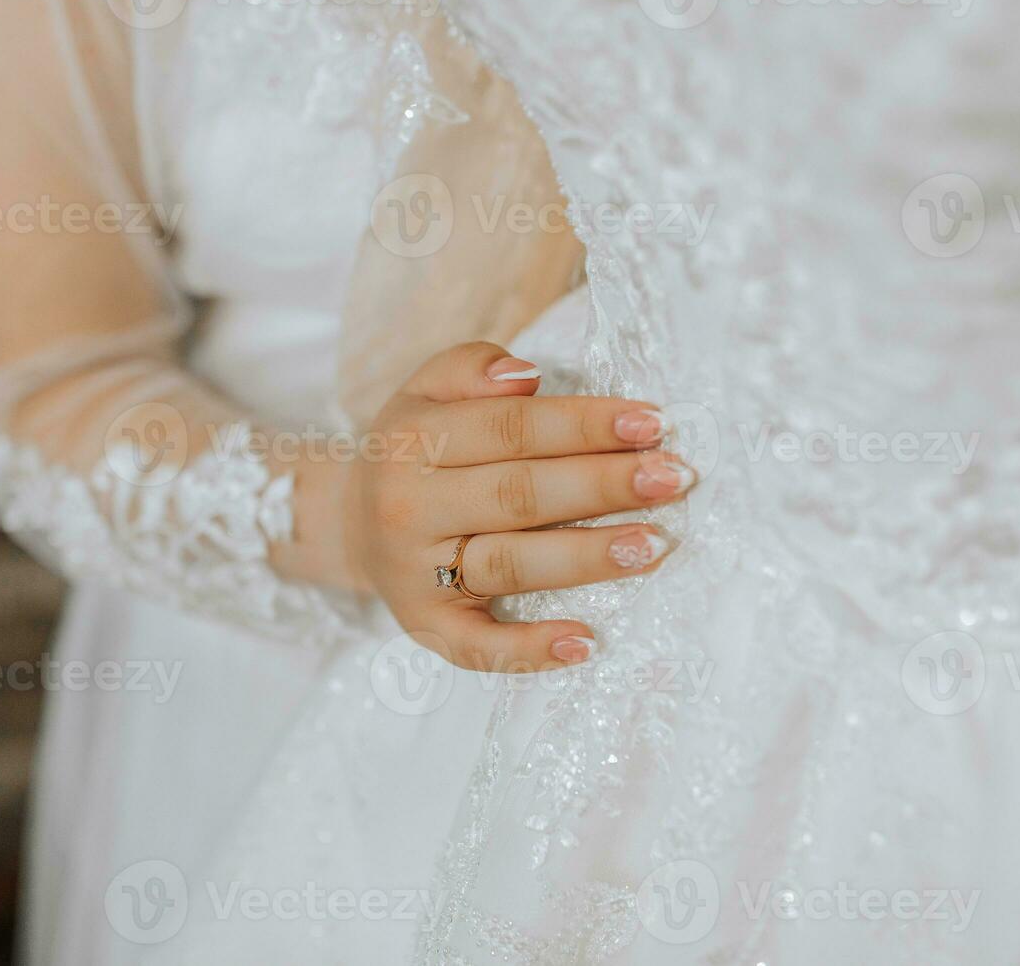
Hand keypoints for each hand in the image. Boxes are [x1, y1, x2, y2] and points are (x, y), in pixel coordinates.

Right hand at [344, 341, 695, 673]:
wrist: (347, 522)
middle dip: (602, 485)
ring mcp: (416, 574)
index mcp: (413, 441)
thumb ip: (470, 368)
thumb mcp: (425, 391)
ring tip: (653, 545)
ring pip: (510, 564)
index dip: (584, 424)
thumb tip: (527, 375)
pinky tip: (585, 643)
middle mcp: (410, 508)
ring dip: (585, 557)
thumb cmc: (413, 450)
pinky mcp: (426, 627)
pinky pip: (477, 648)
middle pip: (519, 494)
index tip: (652, 422)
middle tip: (673, 478)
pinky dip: (529, 651)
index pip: (511, 428)